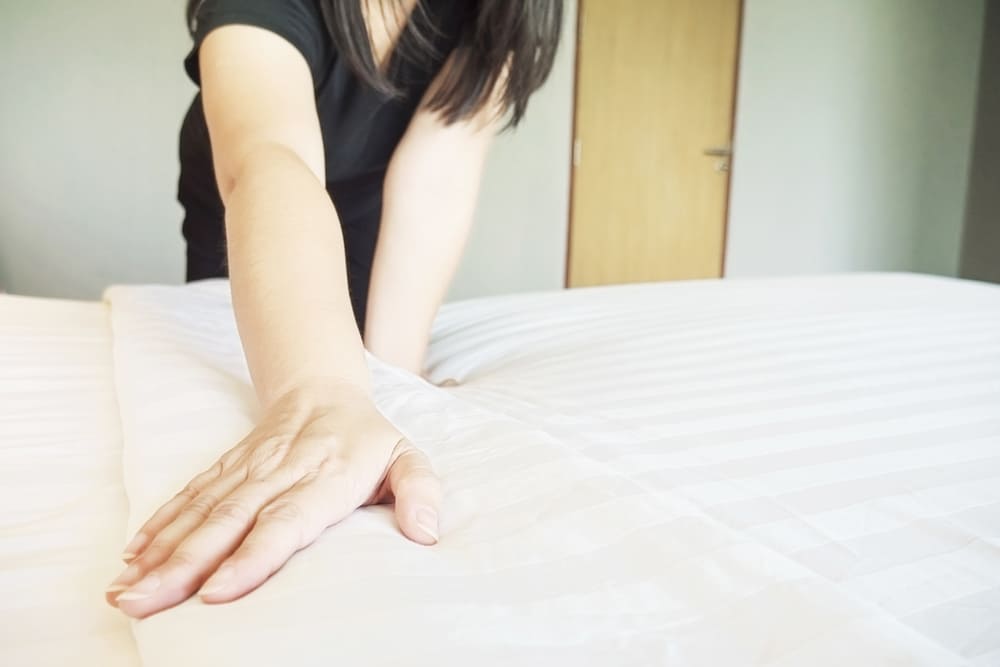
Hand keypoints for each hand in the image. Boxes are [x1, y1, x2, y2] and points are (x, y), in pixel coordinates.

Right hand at [106, 381, 440, 617]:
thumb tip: (427, 533)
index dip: (250, 557)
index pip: (284, 522)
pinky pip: (189, 495)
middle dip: (183, 565)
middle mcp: (279, 474)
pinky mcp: (227, 467)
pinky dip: (159, 524)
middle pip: (228, 523)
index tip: (216, 592)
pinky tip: (133, 555)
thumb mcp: (408, 460)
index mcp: (325, 478)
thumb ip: (421, 492)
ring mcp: (247, 469)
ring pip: (200, 511)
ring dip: (160, 552)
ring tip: (125, 590)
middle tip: (143, 602)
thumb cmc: (369, 440)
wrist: (324, 388)